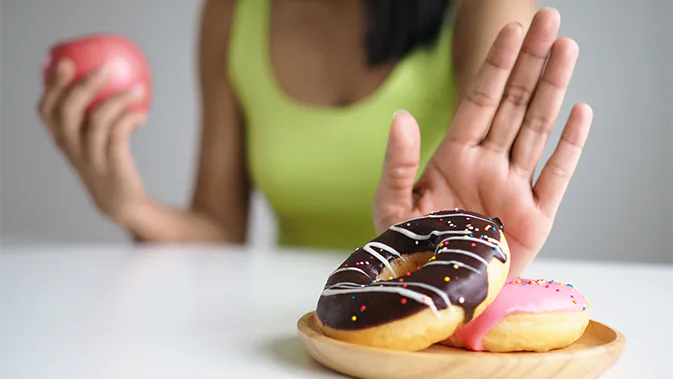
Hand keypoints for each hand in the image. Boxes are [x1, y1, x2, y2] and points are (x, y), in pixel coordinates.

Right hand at [38, 59, 148, 223]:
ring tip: (138, 89)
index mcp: (63, 140)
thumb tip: (111, 80)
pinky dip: (130, 119)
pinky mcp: (112, 166)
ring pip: (96, 121)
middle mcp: (72, 148)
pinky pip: (119, 135)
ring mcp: (91, 158)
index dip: (52, 86)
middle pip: (67, 112)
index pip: (46, 111)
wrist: (122, 204)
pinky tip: (142, 113)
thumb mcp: (93, 142)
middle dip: (83, 85)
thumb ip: (93, 117)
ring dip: (118, 100)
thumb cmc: (109, 164)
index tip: (66, 62)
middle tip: (105, 68)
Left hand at [372, 8, 592, 275]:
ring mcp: (514, 188)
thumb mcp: (391, 205)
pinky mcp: (535, 217)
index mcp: (454, 157)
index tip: (511, 31)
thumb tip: (400, 117)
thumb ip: (397, 162)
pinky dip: (570, 145)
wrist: (433, 292)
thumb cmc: (409, 251)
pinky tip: (581, 111)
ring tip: (566, 48)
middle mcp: (487, 165)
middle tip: (549, 20)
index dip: (496, 66)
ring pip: (537, 128)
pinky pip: (557, 175)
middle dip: (531, 62)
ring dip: (553, 89)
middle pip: (514, 103)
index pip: (479, 101)